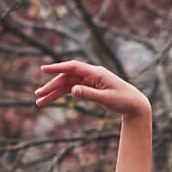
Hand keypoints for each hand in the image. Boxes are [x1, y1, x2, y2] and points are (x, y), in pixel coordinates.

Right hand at [35, 59, 150, 118]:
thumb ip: (89, 94)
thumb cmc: (123, 100)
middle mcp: (91, 74)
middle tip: (37, 95)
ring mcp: (89, 80)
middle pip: (66, 78)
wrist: (134, 104)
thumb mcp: (106, 99)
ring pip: (67, 85)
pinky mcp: (89, 87)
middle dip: (51, 86)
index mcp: (96, 72)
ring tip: (39, 101)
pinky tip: (51, 99)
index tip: (43, 69)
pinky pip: (72, 89)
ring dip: (53, 92)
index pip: (72, 67)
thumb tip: (72, 91)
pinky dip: (62, 95)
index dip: (57, 67)